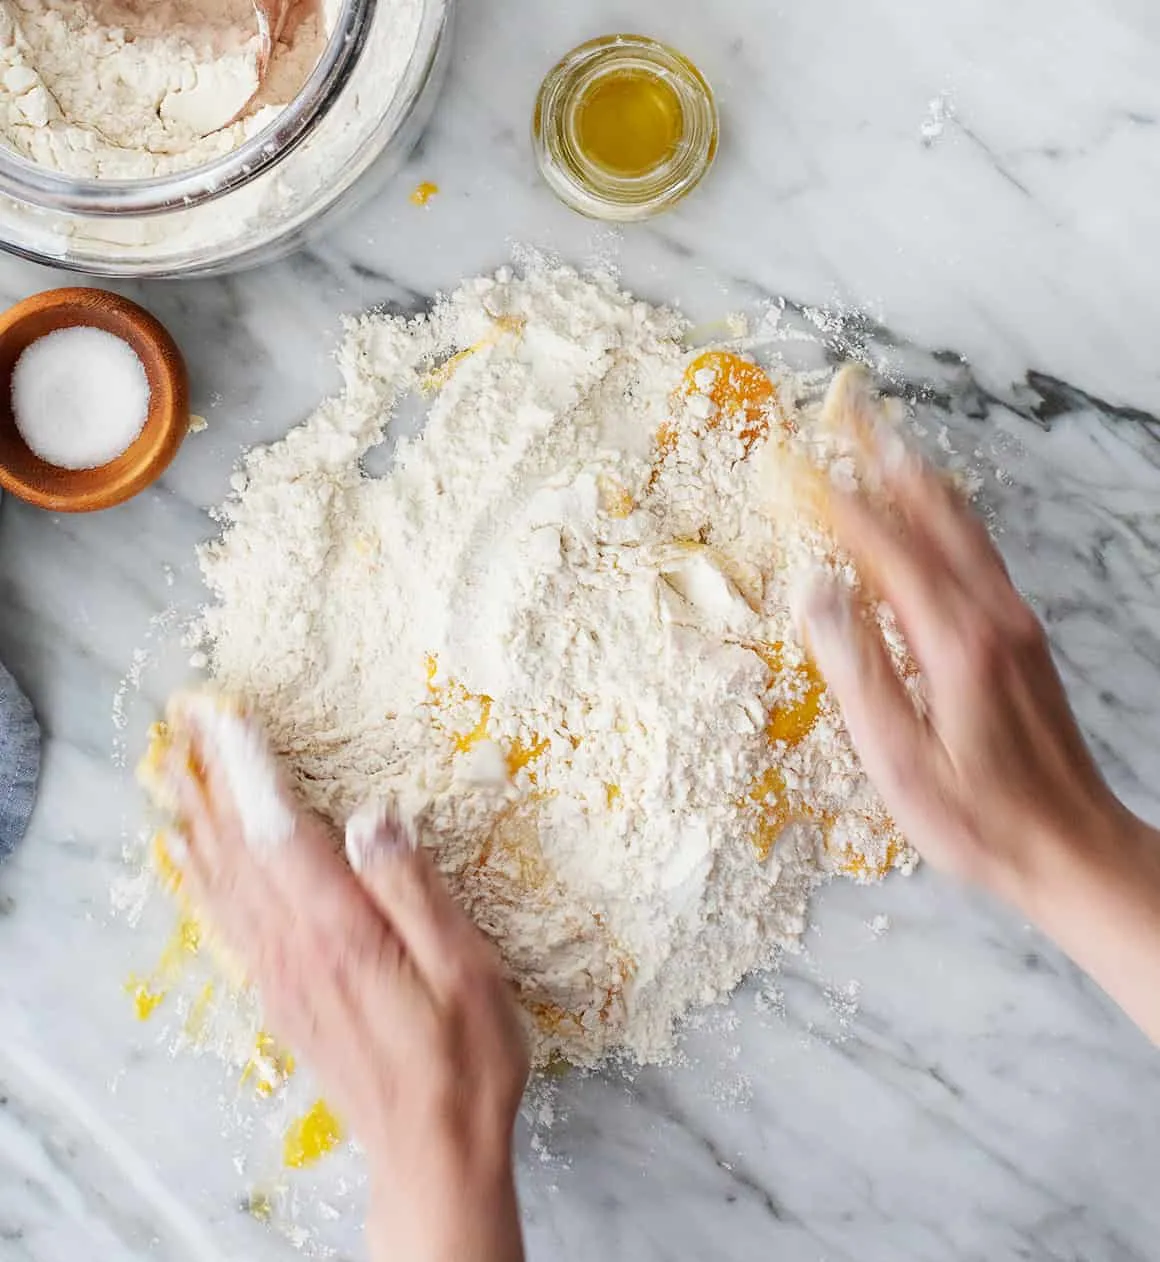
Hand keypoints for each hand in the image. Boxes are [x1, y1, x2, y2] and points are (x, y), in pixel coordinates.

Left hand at [160, 698, 528, 1261]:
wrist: (432, 1150)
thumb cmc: (464, 1056)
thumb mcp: (464, 966)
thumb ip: (411, 887)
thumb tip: (371, 817)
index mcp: (341, 931)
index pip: (280, 831)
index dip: (250, 769)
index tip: (224, 718)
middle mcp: (296, 949)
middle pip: (236, 852)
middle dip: (207, 783)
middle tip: (181, 729)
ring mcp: (282, 977)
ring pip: (223, 885)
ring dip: (196, 824)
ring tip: (172, 777)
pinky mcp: (283, 998)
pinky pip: (228, 923)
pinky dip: (204, 880)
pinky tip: (195, 864)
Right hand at [795, 368, 1159, 1044]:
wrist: (1073, 848)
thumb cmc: (978, 818)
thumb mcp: (900, 760)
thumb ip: (857, 671)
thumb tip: (817, 592)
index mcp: (953, 640)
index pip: (885, 547)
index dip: (839, 500)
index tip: (800, 459)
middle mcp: (990, 615)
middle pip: (932, 515)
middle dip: (887, 459)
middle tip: (851, 410)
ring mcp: (1014, 622)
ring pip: (963, 528)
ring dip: (920, 479)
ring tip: (887, 442)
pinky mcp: (1023, 638)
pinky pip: (980, 553)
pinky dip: (949, 517)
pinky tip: (938, 514)